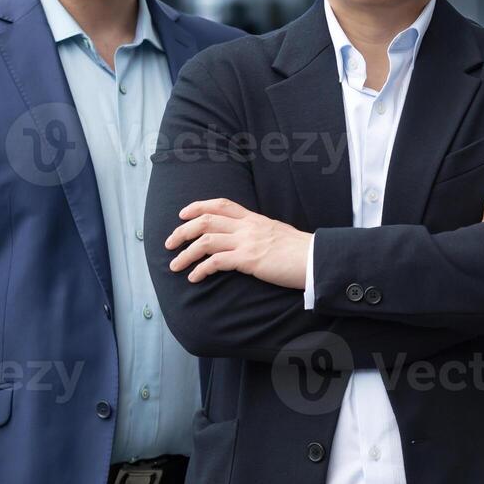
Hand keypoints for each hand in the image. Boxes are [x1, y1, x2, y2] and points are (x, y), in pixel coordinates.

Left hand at [166, 198, 311, 287]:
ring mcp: (247, 242)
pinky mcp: (248, 260)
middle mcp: (247, 227)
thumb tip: (246, 239)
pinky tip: (194, 278)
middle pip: (205, 220)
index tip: (183, 214)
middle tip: (169, 244)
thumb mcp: (276, 233)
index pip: (221, 204)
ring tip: (174, 265)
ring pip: (206, 240)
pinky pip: (216, 262)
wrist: (315, 259)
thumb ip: (258, 232)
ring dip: (185, 253)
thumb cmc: (299, 251)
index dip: (198, 206)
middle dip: (182, 231)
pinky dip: (200, 269)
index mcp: (253, 219)